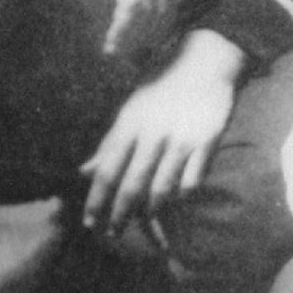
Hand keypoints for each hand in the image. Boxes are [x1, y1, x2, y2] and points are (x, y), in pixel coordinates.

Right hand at [68, 0, 182, 58]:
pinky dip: (124, 30)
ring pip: (151, 13)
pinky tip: (111, 42)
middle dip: (149, 38)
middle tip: (129, 57)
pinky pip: (133, 6)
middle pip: (166, 10)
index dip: (161, 24)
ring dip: (135, 39)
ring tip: (116, 54)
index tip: (144, 44)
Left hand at [79, 28, 243, 232]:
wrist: (207, 59)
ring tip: (144, 219)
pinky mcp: (209, 140)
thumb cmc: (162, 85)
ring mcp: (183, 138)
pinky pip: (193, 180)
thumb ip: (110, 143)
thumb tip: (84, 171)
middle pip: (132, 185)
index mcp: (130, 123)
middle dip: (119, 215)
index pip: (107, 171)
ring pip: (162, 188)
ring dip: (150, 210)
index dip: (96, 200)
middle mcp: (154, 133)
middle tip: (113, 233)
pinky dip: (182, 196)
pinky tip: (176, 199)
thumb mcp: (131, 108)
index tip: (89, 222)